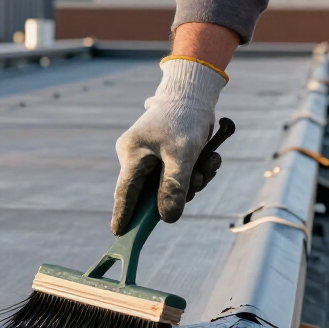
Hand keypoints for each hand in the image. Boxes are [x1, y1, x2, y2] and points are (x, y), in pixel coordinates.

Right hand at [111, 58, 227, 233]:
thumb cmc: (184, 119)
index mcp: (132, 154)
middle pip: (152, 192)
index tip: (119, 234)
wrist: (193, 93)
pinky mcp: (163, 155)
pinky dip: (195, 171)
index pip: (125, 192)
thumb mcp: (183, 154)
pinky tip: (209, 158)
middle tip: (200, 180)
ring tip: (209, 161)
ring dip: (193, 180)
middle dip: (181, 190)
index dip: (123, 214)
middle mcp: (136, 156)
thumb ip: (174, 186)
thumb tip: (167, 219)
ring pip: (169, 184)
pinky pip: (177, 175)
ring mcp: (149, 156)